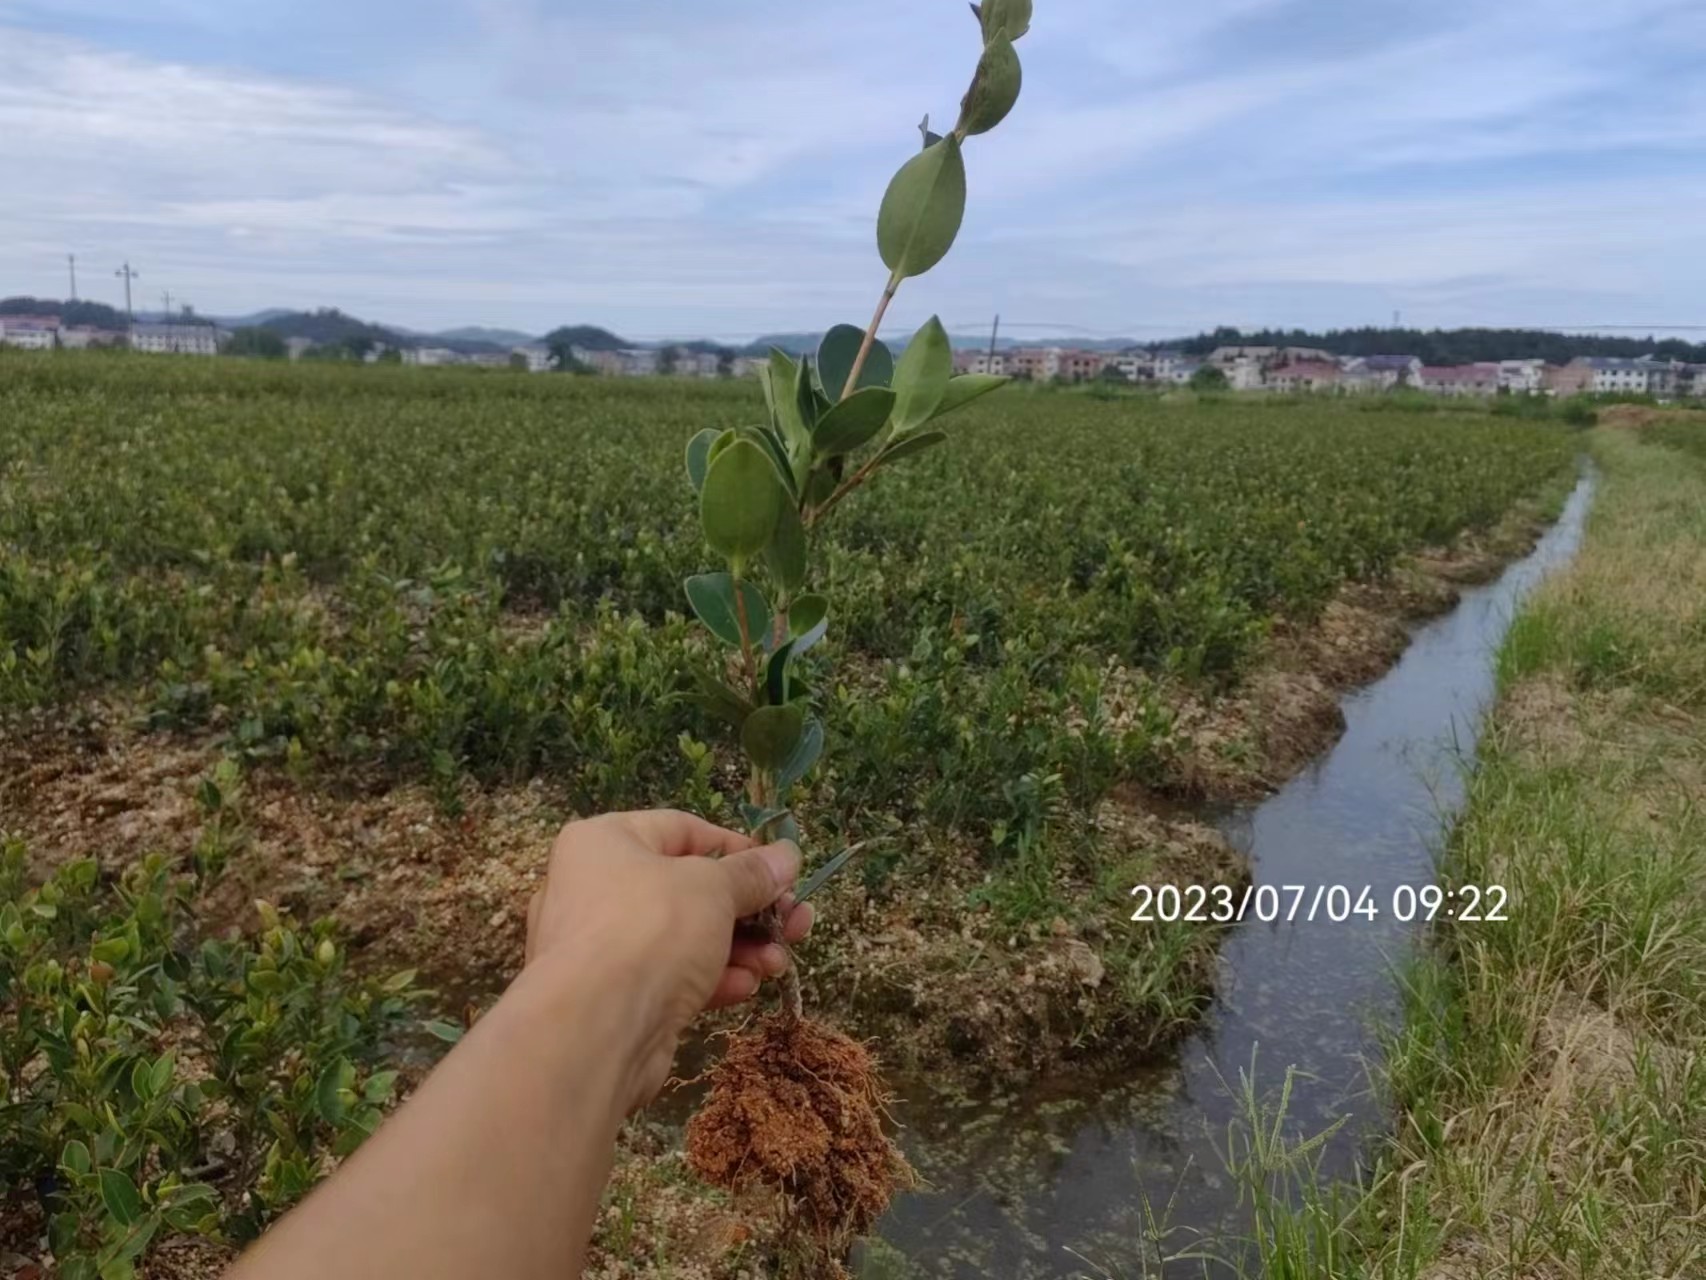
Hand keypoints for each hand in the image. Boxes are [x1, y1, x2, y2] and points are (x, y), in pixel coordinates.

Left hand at [524, 811, 813, 1109]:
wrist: (595, 1030)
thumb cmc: (651, 930)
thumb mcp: (713, 888)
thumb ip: (753, 873)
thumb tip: (787, 855)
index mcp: (604, 842)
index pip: (682, 830)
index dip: (737, 849)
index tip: (780, 871)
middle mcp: (595, 888)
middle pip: (690, 889)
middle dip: (751, 909)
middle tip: (797, 924)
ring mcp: (601, 947)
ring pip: (686, 937)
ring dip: (740, 948)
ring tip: (778, 963)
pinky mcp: (614, 996)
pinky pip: (671, 975)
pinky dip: (711, 978)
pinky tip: (745, 987)